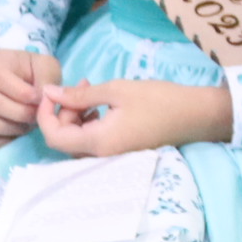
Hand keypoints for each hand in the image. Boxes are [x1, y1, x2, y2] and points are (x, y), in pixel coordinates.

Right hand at [0, 49, 62, 148]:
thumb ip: (46, 78)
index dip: (20, 92)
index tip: (38, 99)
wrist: (25, 81)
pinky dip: (1, 141)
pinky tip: (16, 133)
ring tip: (28, 124)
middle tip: (36, 115)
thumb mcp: (47, 66)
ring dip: (12, 128)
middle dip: (19, 113)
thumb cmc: (35, 72)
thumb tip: (41, 98)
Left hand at [36, 78, 231, 156]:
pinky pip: (92, 141)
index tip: (52, 92)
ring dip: (76, 116)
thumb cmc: (159, 99)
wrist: (196, 115)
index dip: (45, 114)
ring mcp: (111, 156)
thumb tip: (49, 92)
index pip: (54, 137)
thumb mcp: (117, 90)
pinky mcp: (120, 151)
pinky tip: (102, 105)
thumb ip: (80, 94)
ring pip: (77, 141)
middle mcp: (101, 156)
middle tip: (80, 85)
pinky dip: (89, 123)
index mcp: (98, 142)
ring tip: (91, 91)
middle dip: (64, 111)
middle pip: (64, 140)